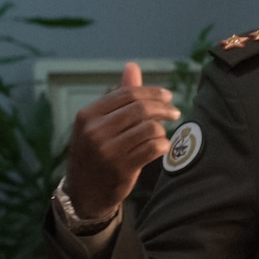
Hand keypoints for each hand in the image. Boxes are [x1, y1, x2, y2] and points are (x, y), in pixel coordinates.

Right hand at [64, 63, 178, 218]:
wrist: (84, 192)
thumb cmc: (95, 152)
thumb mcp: (98, 123)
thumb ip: (119, 96)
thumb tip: (133, 66)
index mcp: (87, 115)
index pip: (127, 94)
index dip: (152, 92)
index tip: (168, 96)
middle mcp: (95, 131)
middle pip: (140, 109)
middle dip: (163, 108)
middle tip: (175, 112)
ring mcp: (108, 150)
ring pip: (150, 128)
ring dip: (161, 130)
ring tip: (160, 134)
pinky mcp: (122, 168)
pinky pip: (154, 148)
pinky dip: (163, 145)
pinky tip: (161, 147)